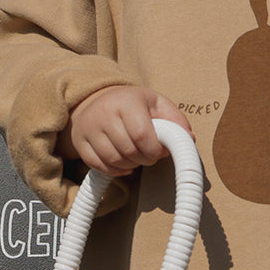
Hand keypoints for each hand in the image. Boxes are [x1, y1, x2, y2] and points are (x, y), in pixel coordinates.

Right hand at [61, 86, 193, 176]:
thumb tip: (189, 138)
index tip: (160, 152)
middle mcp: (104, 113)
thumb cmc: (131, 103)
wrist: (94, 99)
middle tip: (150, 155)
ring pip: (114, 160)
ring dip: (131, 165)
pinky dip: (114, 170)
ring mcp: (89, 128)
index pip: (142, 134)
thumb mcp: (156, 103)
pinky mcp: (79, 142)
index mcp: (126, 101)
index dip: (155, 150)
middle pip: (129, 150)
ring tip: (137, 157)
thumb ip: (175, 119)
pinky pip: (98, 165)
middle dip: (145, 159)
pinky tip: (124, 164)